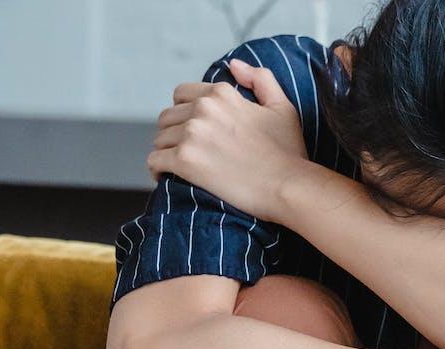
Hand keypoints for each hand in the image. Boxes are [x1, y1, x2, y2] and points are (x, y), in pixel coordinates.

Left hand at [148, 59, 306, 220]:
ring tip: (181, 167)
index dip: (186, 113)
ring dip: (168, 152)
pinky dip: (158, 170)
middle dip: (175, 133)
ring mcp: (192, 135)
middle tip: (190, 152)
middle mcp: (203, 109)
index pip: (182, 95)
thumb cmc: (289, 153)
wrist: (288, 187)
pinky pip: (155, 161)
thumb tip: (233, 64)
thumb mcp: (283, 108)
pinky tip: (167, 178)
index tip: (196, 132)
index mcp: (222, 94)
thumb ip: (261, 79)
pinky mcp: (185, 161)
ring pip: (160, 139)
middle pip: (168, 117)